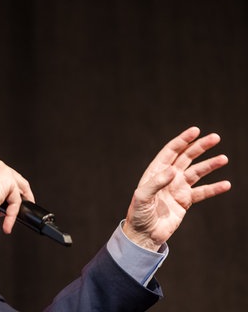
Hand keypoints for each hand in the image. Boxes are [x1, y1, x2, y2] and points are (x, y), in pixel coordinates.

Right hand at [0, 153, 33, 233]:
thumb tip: (1, 202)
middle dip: (17, 195)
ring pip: (16, 189)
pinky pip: (15, 199)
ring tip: (10, 218)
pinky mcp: (7, 180)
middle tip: (15, 208)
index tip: (7, 199)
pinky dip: (12, 214)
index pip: (1, 174)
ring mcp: (1, 169)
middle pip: (13, 178)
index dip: (5, 188)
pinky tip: (7, 223)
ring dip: (14, 206)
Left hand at [124, 126, 230, 250]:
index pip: (171, 152)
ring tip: (223, 159)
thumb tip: (173, 170)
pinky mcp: (185, 201)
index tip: (196, 131)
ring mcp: (177, 188)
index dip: (183, 140)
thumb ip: (156, 183)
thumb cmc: (138, 214)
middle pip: (186, 158)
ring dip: (210, 165)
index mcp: (156, 172)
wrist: (144, 234)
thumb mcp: (142, 197)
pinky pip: (202, 192)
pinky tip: (226, 184)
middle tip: (215, 138)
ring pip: (197, 172)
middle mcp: (168, 177)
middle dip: (200, 147)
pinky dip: (214, 188)